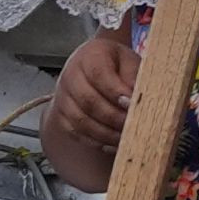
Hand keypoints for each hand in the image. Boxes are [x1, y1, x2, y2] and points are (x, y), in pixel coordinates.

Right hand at [40, 28, 135, 186]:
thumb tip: (137, 100)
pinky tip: (115, 143)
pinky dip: (97, 141)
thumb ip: (134, 77)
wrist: (95, 66)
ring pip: (81, 121)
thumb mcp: (131, 61)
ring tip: (128, 137)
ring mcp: (62, 97)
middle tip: (135, 125)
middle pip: (88, 101)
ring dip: (106, 133)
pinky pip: (76, 133)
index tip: (132, 104)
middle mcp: (70, 76)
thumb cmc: (118, 64)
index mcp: (90, 56)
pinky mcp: (61, 116)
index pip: (99, 74)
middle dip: (114, 117)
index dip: (116, 92)